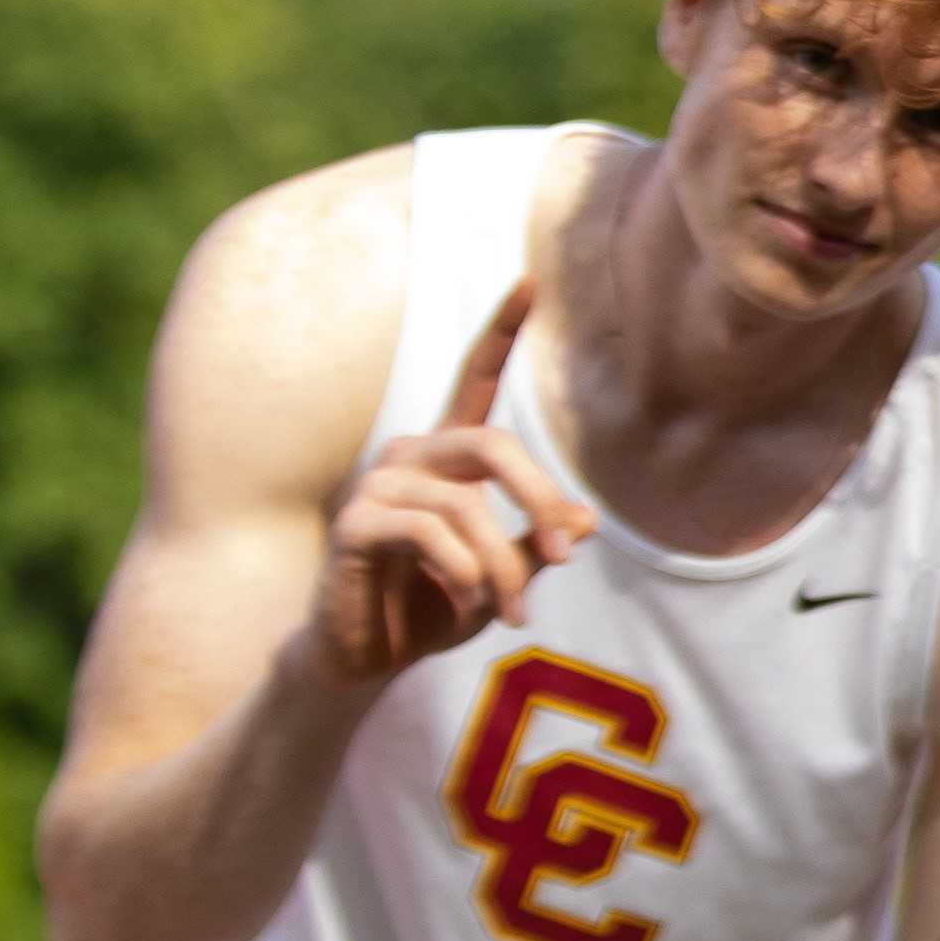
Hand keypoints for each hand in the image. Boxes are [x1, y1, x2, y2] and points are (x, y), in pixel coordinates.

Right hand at [313, 281, 595, 686]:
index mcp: (448, 457)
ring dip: (502, 562)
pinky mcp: (355, 523)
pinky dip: (462, 567)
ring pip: (465, 503)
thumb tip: (584, 521)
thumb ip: (536, 542)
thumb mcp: (502, 575)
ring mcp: (377, 485)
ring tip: (513, 609)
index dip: (500, 330)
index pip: (474, 378)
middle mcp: (410, 456)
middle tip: (566, 555)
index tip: (529, 281)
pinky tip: (467, 598)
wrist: (368, 659)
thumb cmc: (433, 609)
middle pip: (492, 443)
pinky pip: (426, 530)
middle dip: (540, 499)